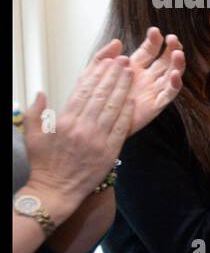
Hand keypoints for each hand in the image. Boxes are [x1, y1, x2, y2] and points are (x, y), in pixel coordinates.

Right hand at [23, 56, 134, 204]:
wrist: (56, 191)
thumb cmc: (45, 164)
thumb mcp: (33, 136)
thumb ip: (36, 113)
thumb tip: (40, 93)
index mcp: (65, 122)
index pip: (83, 92)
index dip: (96, 75)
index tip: (105, 63)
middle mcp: (82, 129)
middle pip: (101, 96)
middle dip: (113, 76)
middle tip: (123, 61)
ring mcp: (98, 140)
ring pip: (113, 109)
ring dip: (123, 89)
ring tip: (130, 73)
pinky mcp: (110, 152)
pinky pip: (121, 128)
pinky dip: (127, 113)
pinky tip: (133, 100)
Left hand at [95, 28, 185, 134]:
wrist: (95, 123)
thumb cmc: (95, 99)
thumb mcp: (93, 73)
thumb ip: (103, 56)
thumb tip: (116, 41)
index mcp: (133, 68)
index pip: (149, 50)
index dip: (154, 40)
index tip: (155, 31)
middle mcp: (146, 78)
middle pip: (165, 60)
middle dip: (171, 48)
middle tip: (173, 39)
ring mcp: (152, 91)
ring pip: (171, 74)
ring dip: (177, 63)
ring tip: (178, 53)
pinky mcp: (155, 105)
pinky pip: (168, 93)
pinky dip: (174, 84)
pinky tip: (174, 75)